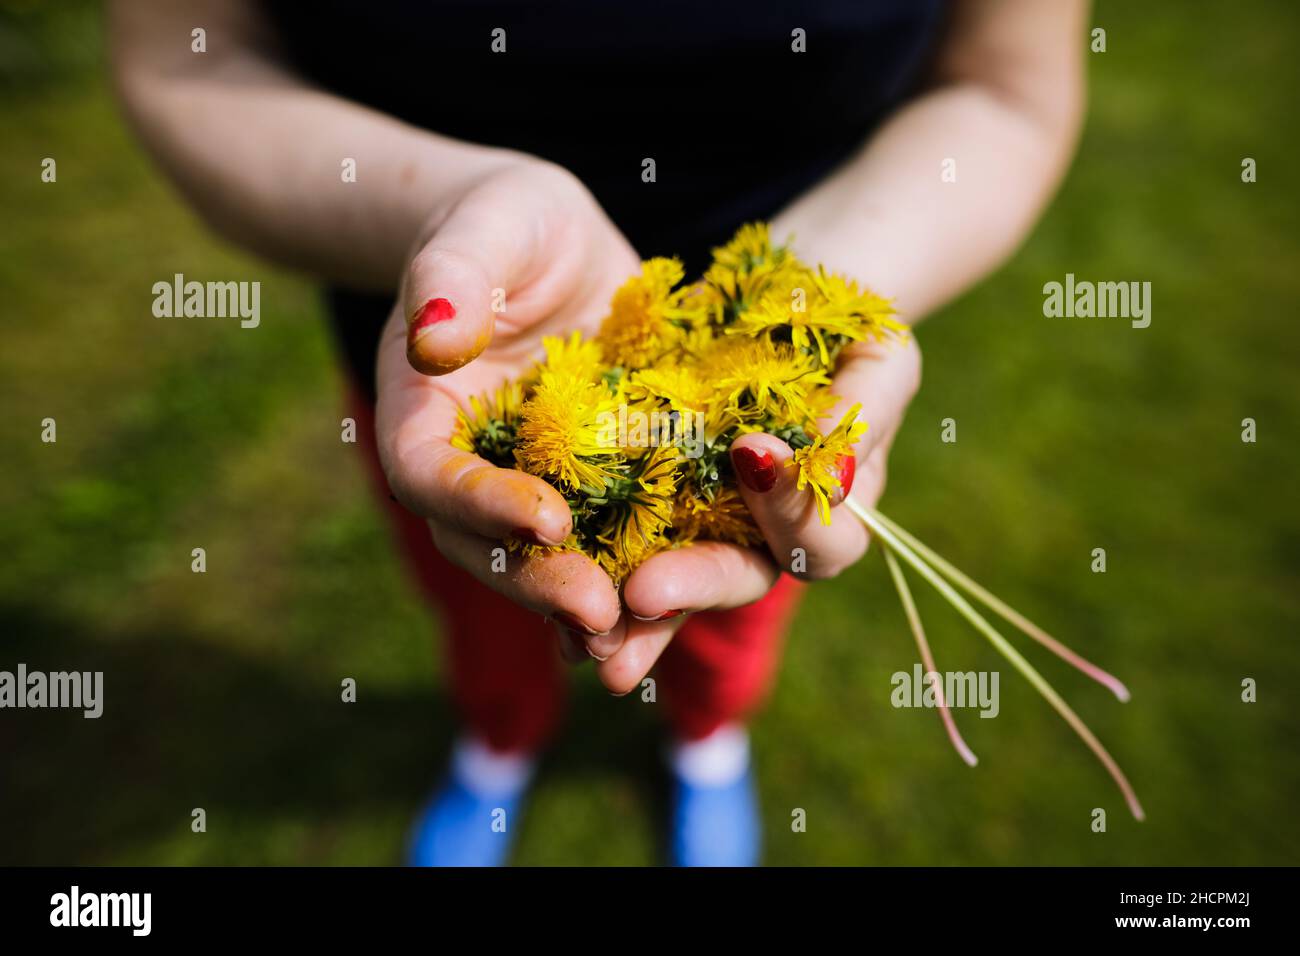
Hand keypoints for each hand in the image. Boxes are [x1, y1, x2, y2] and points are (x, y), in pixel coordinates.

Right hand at [375, 159, 640, 640]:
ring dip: (590, 607)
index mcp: (424, 417)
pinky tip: (675, 612)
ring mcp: (533, 488)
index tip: (545, 518)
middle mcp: (473, 470)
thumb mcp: (485, 226)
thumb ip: (450, 277)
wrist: (552, 244)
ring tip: (636, 642)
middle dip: (543, 582)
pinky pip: (610, 544)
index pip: (433, 477)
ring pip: (548, 565)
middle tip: (601, 613)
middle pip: (488, 545)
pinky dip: (635, 581)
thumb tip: (434, 343)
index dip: (481, 505)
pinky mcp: (596, 489)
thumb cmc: (505, 222)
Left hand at [583, 329, 920, 695]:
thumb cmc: (845, 325)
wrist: (777, 297)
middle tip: (641, 595)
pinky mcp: (638, 492)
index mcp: (827, 512)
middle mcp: (762, 533)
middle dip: (687, 590)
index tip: (750, 452)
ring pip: (662, 581)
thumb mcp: (877, 353)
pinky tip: (539, 564)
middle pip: (732, 579)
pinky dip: (577, 554)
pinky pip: (606, 530)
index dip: (790, 512)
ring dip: (623, 614)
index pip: (821, 542)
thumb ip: (866, 411)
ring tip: (583, 638)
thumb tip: (833, 473)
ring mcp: (698, 518)